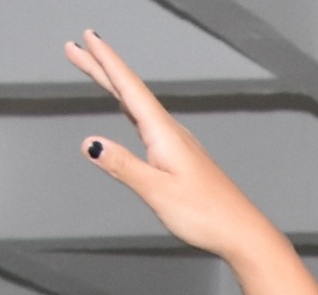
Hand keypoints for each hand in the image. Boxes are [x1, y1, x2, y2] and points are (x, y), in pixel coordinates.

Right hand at [66, 28, 277, 259]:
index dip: (106, 63)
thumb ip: (123, 165)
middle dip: (101, 68)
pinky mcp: (181, 156)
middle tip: (75, 47)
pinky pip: (147, 121)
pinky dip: (129, 106)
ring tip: (94, 69)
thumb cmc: (206, 215)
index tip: (88, 39)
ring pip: (137, 105)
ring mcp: (177, 143)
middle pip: (130, 92)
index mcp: (164, 134)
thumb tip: (90, 143)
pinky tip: (127, 108)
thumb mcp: (157, 191)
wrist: (242, 232)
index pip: (129, 89)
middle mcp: (171, 132)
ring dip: (113, 84)